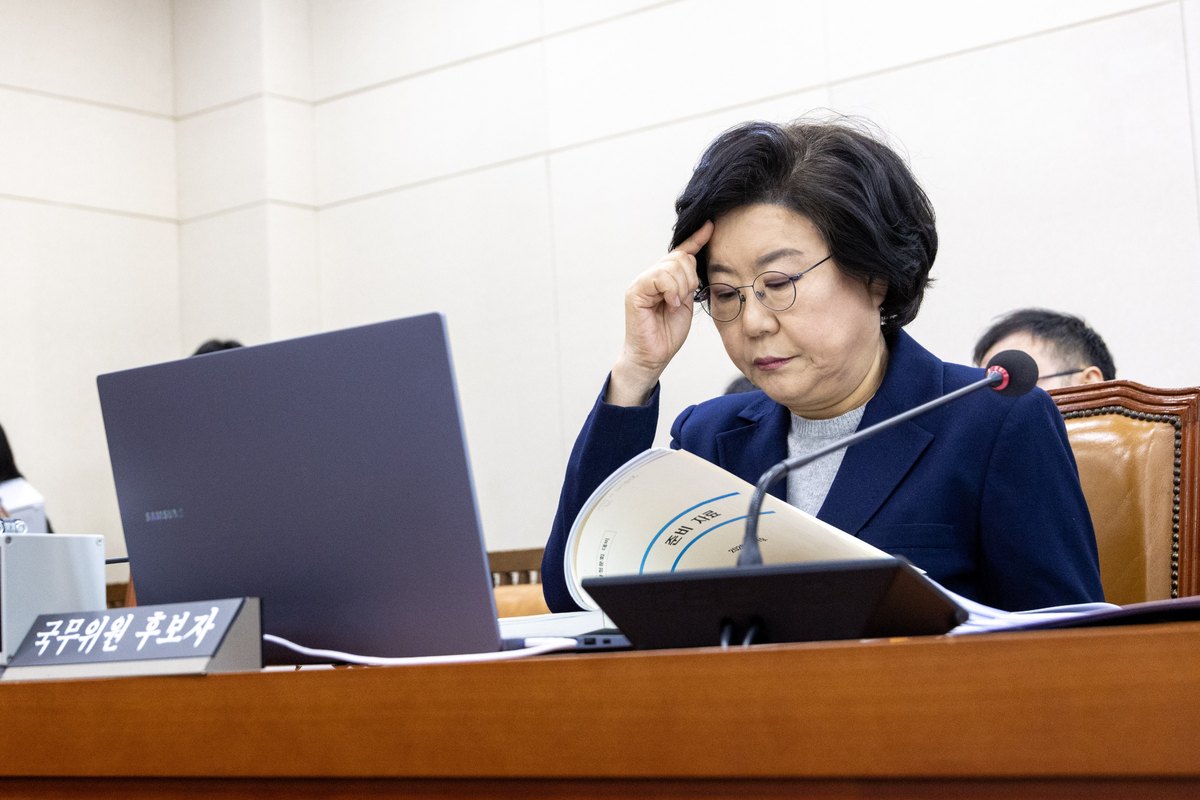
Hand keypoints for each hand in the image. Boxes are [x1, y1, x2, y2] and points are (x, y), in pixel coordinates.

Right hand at [607, 221, 713, 405]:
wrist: (653, 357)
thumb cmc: (668, 334)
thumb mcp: (685, 303)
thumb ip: (688, 283)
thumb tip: (694, 261)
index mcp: (662, 278)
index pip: (681, 252)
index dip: (696, 239)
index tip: (711, 226)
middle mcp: (650, 276)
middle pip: (680, 257)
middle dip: (690, 277)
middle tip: (685, 298)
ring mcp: (641, 282)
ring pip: (672, 265)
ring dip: (682, 286)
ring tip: (675, 304)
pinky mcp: (636, 291)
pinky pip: (660, 277)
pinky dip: (671, 289)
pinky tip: (670, 303)